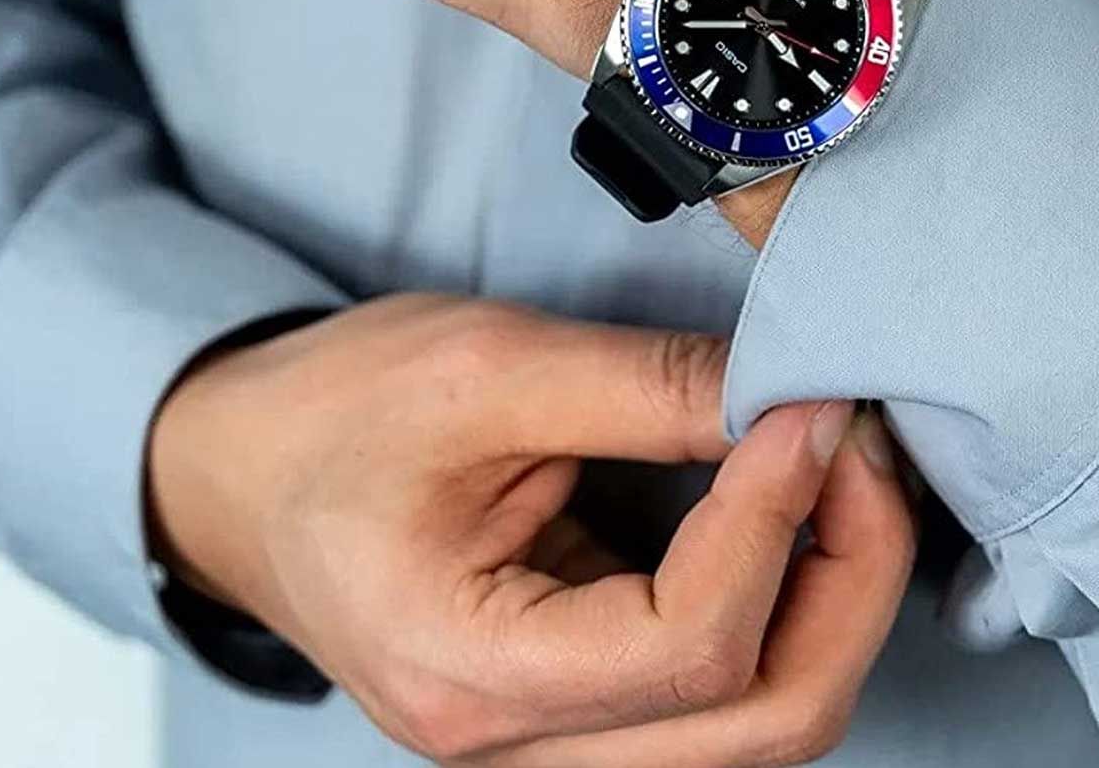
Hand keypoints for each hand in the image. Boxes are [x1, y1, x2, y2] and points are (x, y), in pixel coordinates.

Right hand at [148, 295, 914, 765]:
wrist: (240, 465)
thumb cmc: (330, 415)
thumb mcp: (480, 368)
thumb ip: (641, 387)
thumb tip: (786, 391)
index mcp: (471, 674)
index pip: (687, 646)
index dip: (777, 519)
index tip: (808, 404)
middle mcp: (521, 742)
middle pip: (759, 720)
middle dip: (848, 575)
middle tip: (858, 444)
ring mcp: (553, 733)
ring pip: (757, 718)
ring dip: (832, 592)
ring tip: (840, 468)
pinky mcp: (577, 693)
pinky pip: (720, 683)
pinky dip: (785, 595)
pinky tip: (795, 507)